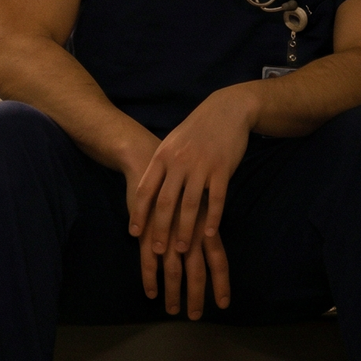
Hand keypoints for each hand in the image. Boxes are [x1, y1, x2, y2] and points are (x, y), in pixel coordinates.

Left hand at [128, 84, 258, 315]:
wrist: (226, 110)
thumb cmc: (195, 131)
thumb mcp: (171, 143)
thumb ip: (160, 166)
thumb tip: (144, 192)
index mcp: (163, 156)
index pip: (146, 189)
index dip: (139, 212)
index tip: (134, 233)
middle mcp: (180, 162)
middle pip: (166, 201)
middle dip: (160, 228)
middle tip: (156, 250)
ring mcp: (201, 166)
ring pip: (190, 204)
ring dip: (185, 230)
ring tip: (182, 250)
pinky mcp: (222, 170)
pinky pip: (216, 199)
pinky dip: (212, 218)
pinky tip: (209, 234)